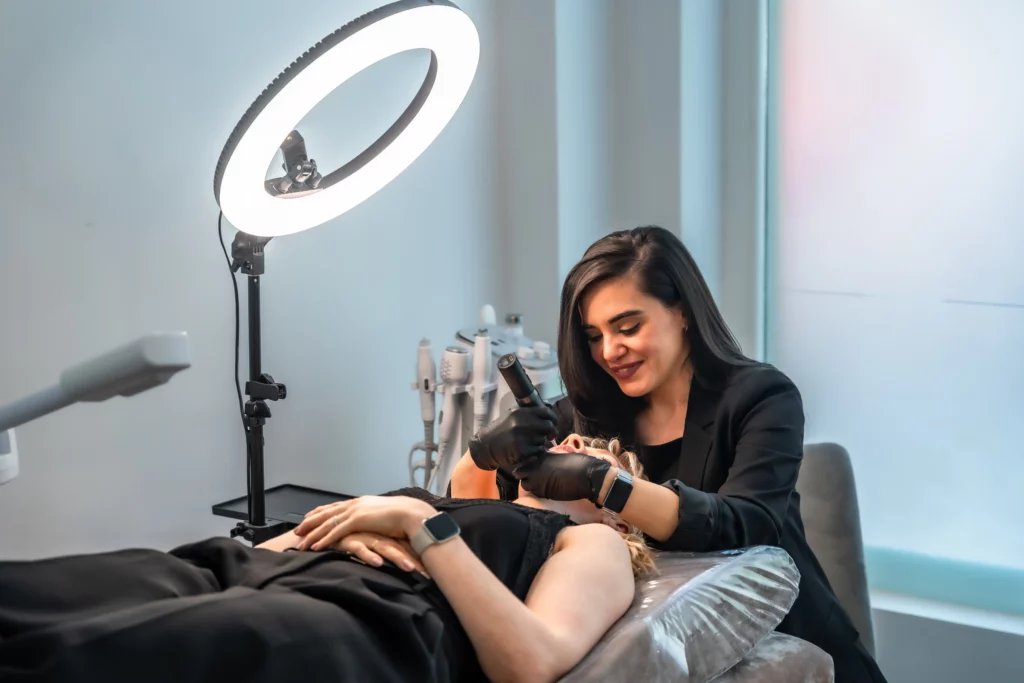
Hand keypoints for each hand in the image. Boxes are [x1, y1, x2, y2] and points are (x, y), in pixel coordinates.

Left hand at [293, 495, 434, 551]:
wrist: (411, 514)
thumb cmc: (403, 516)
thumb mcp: (385, 515)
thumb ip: (375, 517)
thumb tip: (374, 522)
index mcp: (362, 502)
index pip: (336, 507)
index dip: (322, 511)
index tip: (310, 516)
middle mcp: (355, 504)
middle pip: (327, 513)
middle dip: (311, 522)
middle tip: (298, 529)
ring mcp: (355, 512)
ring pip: (327, 523)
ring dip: (312, 533)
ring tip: (300, 542)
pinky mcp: (357, 521)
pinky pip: (335, 532)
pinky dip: (323, 540)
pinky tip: (314, 547)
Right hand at [333, 532, 427, 575]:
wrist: (323, 529)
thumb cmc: (348, 538)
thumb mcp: (369, 543)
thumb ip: (384, 550)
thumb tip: (404, 562)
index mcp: (384, 535)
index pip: (406, 547)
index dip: (419, 558)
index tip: (434, 573)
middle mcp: (377, 535)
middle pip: (400, 548)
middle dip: (414, 560)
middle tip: (428, 575)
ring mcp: (364, 536)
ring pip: (384, 548)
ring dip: (397, 558)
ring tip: (410, 569)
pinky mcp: (349, 541)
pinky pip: (360, 549)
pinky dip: (369, 556)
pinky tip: (378, 563)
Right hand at [468, 404, 557, 471]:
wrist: (486, 446)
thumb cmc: (502, 430)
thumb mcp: (513, 414)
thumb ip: (530, 411)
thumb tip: (549, 407)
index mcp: (521, 412)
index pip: (546, 411)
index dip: (552, 418)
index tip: (552, 423)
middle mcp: (522, 423)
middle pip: (548, 426)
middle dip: (550, 431)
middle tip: (547, 436)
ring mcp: (522, 438)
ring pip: (543, 440)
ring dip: (540, 442)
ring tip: (529, 442)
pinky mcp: (522, 452)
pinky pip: (538, 451)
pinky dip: (535, 452)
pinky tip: (526, 450)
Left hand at [515, 451, 610, 503]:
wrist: (588, 475)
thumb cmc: (578, 463)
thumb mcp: (559, 456)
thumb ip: (547, 459)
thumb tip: (543, 462)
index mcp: (540, 456)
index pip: (523, 462)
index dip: (526, 467)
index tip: (532, 469)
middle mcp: (535, 467)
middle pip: (520, 474)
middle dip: (525, 477)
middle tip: (536, 478)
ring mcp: (537, 480)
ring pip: (525, 485)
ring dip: (531, 486)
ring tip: (542, 485)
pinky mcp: (543, 493)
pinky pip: (535, 493)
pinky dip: (539, 493)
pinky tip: (549, 490)